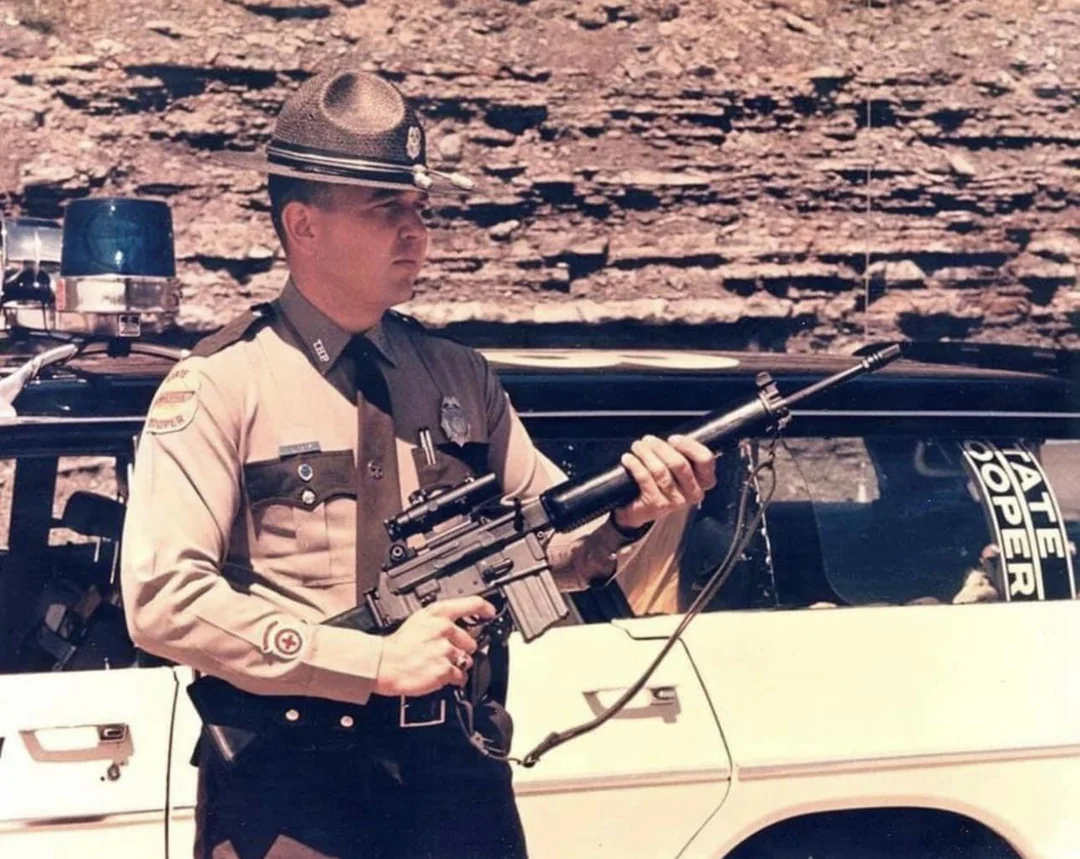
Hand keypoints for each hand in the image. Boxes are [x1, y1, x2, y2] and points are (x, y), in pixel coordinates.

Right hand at [373, 596, 495, 696]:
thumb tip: (457, 626)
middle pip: (471, 641)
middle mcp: (444, 629)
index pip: (472, 604)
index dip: (485, 608)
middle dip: (462, 649)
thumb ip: (440, 620)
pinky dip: (454, 679)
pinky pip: (460, 676)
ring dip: (458, 665)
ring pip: (466, 660)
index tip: (490, 613)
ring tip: (439, 664)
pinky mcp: (444, 670)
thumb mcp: (419, 620)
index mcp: (438, 613)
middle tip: (445, 652)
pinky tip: (441, 675)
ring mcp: (445, 650)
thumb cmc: (399, 645)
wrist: (384, 664)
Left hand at [613, 434, 716, 531]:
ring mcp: (676, 501)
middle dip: (661, 448)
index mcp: (704, 480)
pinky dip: (635, 465)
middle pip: (680, 463)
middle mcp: (694, 493)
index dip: (688, 445)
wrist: (641, 509)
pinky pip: (645, 479)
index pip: (705, 459)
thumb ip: (682, 452)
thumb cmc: (661, 482)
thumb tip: (672, 438)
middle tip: (648, 440)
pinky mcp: (656, 505)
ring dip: (646, 454)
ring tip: (637, 447)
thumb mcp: (677, 467)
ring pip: (661, 471)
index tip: (672, 439)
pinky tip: (628, 459)